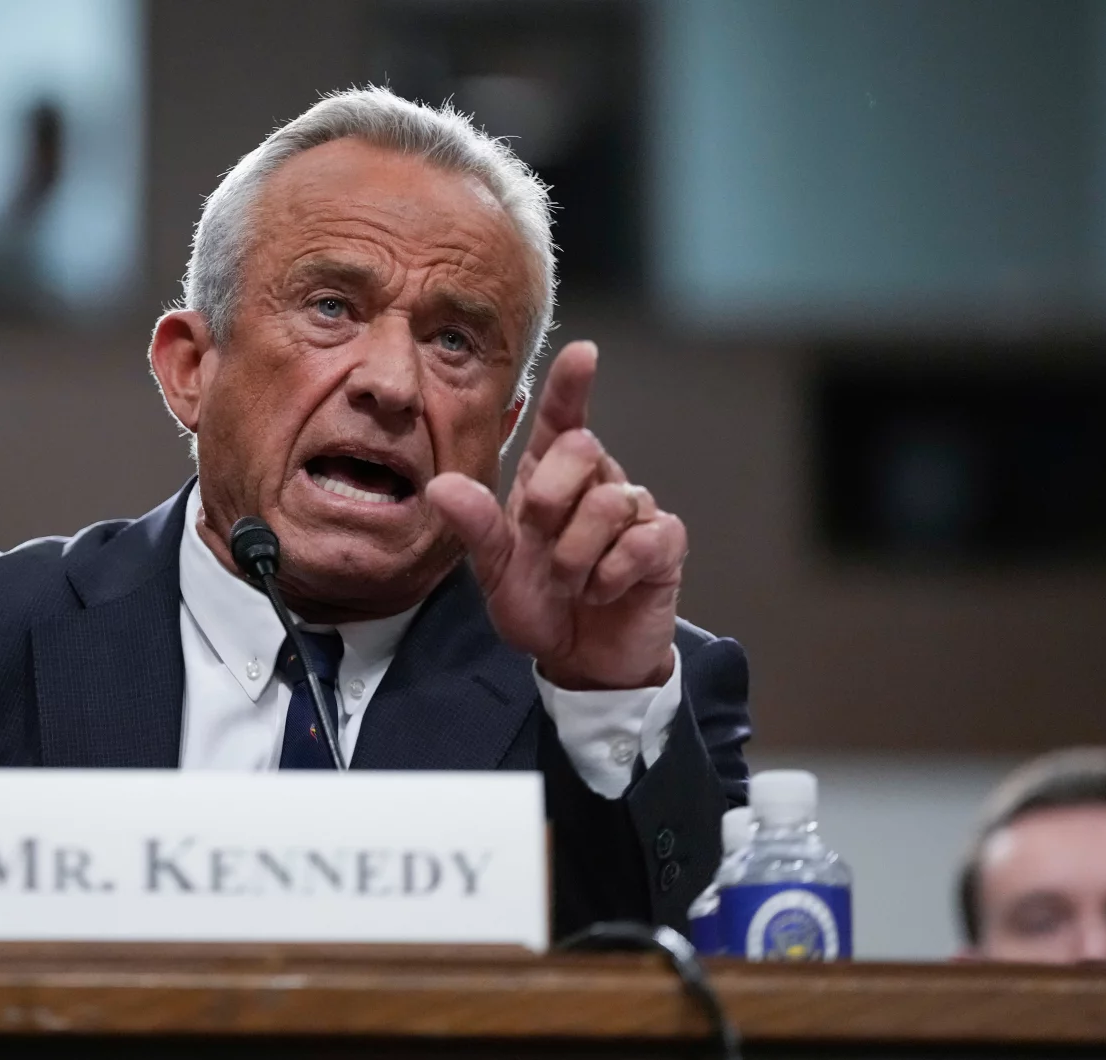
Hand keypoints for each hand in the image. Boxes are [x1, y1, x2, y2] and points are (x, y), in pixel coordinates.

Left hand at [425, 342, 683, 690]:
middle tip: (540, 541)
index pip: (562, 419)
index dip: (571, 385)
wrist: (581, 660)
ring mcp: (635, 511)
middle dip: (551, 497)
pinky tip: (602, 592)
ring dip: (577, 553)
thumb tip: (441, 486)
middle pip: (582, 447)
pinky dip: (612, 574)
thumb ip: (474, 527)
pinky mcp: (664, 544)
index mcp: (549, 478)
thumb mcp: (495, 571)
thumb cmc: (541, 603)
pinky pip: (644, 539)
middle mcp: (594, 483)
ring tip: (571, 583)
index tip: (583, 352)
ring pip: (610, 500)